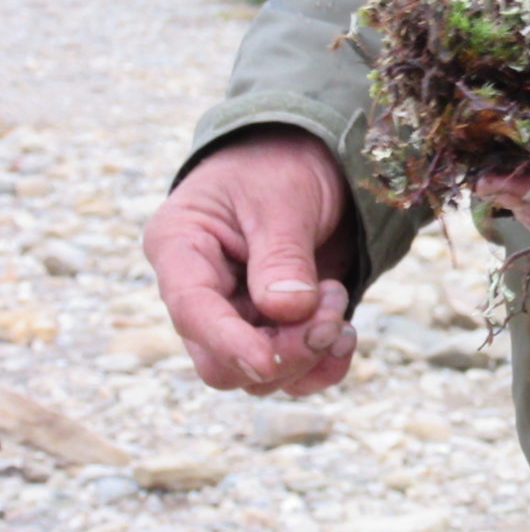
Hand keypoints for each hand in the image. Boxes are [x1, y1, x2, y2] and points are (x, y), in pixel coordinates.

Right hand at [143, 125, 358, 395]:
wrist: (311, 157)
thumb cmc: (282, 165)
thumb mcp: (283, 199)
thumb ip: (282, 256)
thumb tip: (287, 312)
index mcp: (180, 248)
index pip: (192, 311)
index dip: (227, 343)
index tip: (266, 361)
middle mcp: (202, 292)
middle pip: (220, 362)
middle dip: (281, 351)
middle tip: (331, 311)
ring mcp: (238, 315)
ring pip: (259, 375)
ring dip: (308, 353)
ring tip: (339, 300)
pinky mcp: (275, 328)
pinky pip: (291, 372)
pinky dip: (322, 365)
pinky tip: (346, 335)